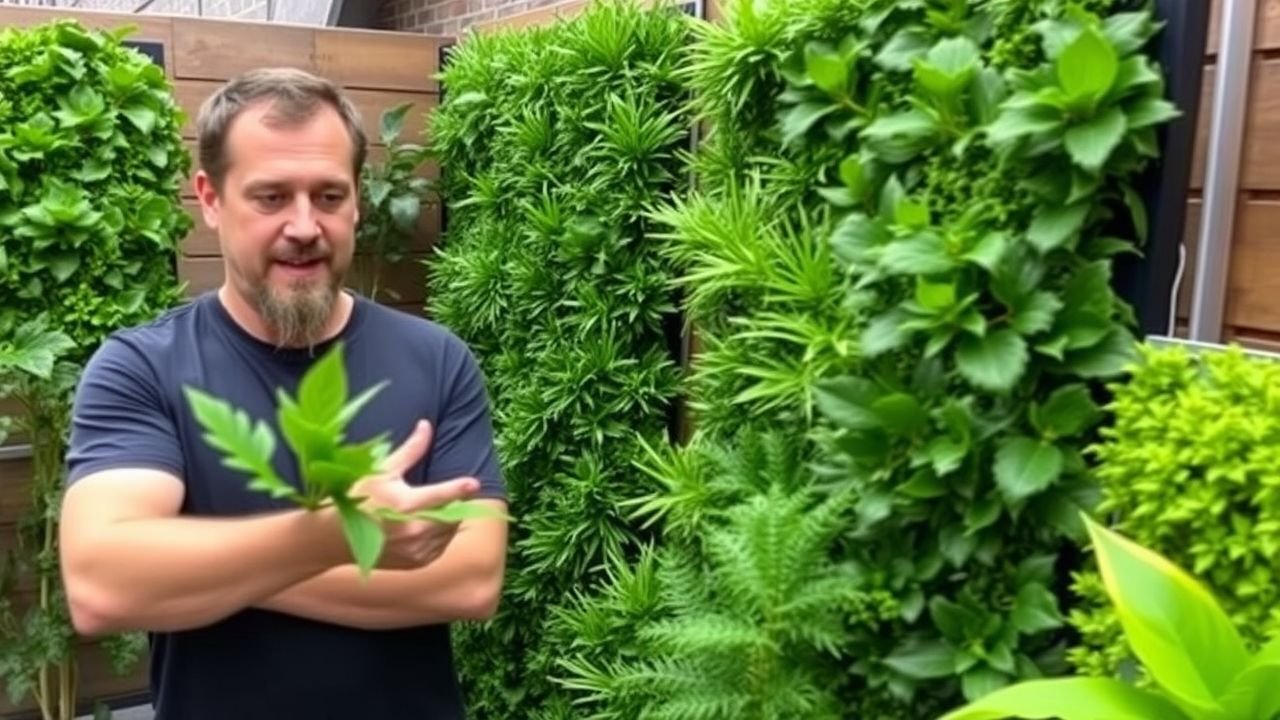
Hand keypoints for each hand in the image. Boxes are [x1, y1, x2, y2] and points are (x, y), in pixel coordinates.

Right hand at [350, 420, 478, 570]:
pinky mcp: (417, 562)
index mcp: (405, 505)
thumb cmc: (359, 498)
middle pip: (452, 514)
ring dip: (449, 518)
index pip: (441, 496)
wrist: (334, 539)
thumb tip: (426, 424)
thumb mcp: (384, 471)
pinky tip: (426, 525)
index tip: (473, 483)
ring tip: (431, 508)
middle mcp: (414, 531)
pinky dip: (440, 535)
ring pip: (449, 531)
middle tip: (448, 494)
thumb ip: (411, 450)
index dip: (459, 489)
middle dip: (454, 502)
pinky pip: (441, 546)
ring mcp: (416, 550)